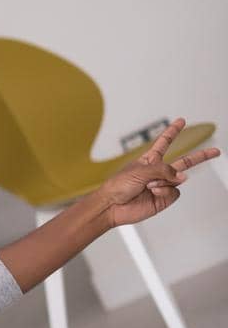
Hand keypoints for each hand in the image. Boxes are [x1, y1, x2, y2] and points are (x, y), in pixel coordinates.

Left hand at [94, 118, 219, 227]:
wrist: (111, 206)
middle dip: (200, 157)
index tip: (181, 121)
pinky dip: (165, 192)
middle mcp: (158, 172)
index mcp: (149, 160)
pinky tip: (153, 193)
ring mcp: (162, 186)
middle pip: (184, 162)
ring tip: (148, 187)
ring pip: (177, 180)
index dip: (172, 131)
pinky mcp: (163, 199)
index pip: (164, 142)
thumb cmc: (118, 186)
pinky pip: (174, 192)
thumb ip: (163, 170)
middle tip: (215, 151)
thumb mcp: (139, 170)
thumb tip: (182, 177)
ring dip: (164, 182)